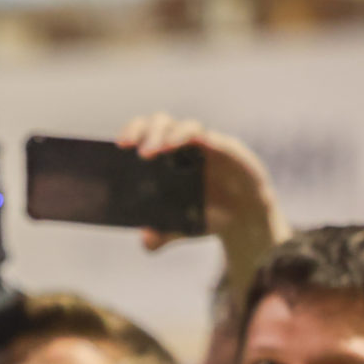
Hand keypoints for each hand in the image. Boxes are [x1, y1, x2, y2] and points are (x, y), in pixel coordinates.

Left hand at [117, 113, 292, 280]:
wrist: (243, 217)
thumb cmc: (204, 214)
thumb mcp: (180, 228)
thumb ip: (161, 234)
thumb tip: (146, 241)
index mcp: (163, 160)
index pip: (143, 134)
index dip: (131, 132)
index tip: (120, 145)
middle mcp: (182, 147)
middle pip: (159, 122)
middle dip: (143, 130)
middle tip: (132, 149)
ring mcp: (204, 146)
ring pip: (184, 126)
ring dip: (167, 134)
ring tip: (155, 150)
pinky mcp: (225, 148)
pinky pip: (209, 137)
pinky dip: (193, 139)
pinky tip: (186, 146)